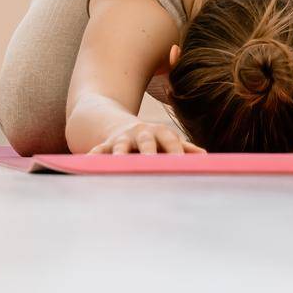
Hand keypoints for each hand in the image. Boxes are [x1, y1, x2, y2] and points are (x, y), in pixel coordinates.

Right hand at [87, 120, 204, 155]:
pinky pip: (97, 152)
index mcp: (159, 133)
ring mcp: (121, 139)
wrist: (119, 125)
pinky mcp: (105, 146)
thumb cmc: (152, 140)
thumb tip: (206, 157)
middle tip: (152, 164)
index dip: (176, 151)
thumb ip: (185, 149)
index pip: (170, 141)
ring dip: (119, 155)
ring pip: (120, 147)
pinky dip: (92, 159)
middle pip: (146, 142)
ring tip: (119, 165)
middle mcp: (140, 134)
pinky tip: (86, 167)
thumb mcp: (167, 140)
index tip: (182, 164)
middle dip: (148, 152)